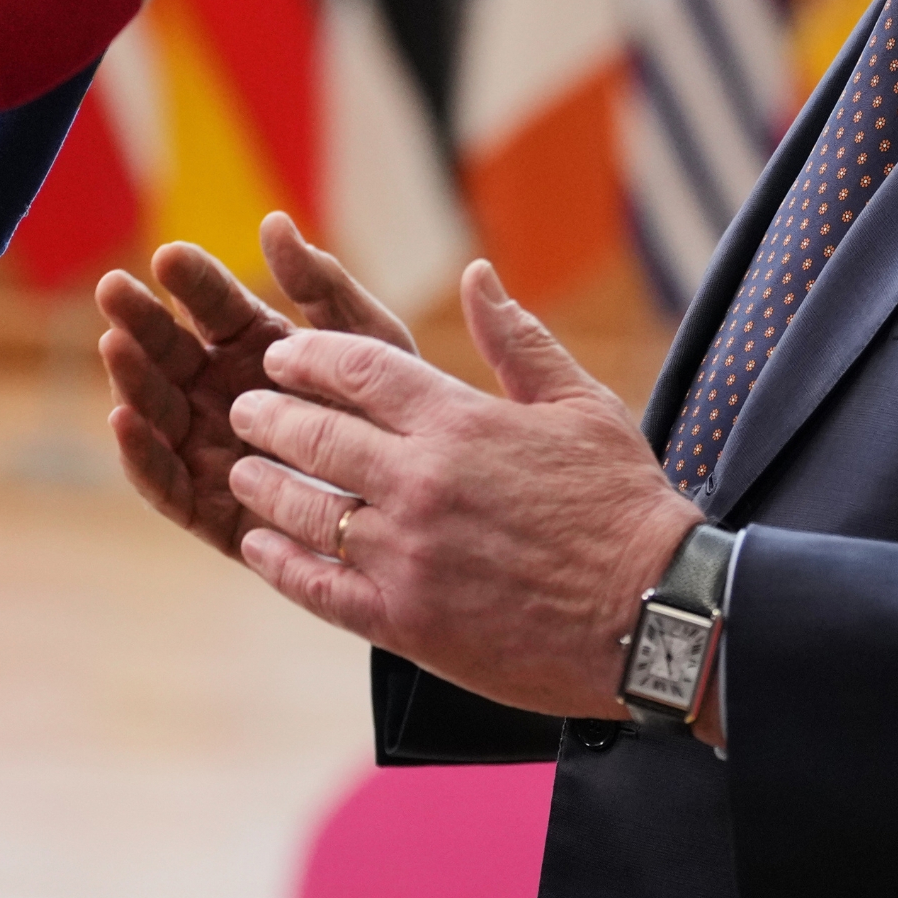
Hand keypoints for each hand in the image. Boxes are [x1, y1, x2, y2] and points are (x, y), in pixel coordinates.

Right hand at [98, 213, 415, 561]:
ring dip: (132, 379)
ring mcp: (209, 451)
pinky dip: (140, 454)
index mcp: (257, 348)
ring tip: (116, 346)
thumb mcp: (369, 346)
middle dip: (142, 322)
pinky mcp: (206, 510)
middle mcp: (222, 395)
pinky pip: (164, 484)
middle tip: (114, 289)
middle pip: (172, 354)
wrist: (417, 515)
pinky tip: (123, 420)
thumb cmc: (394, 418)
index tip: (170, 256)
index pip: (215, 306)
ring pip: (158, 411)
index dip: (192, 281)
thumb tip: (274, 222)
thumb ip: (323, 289)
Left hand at [223, 260, 703, 724]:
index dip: (308, 357)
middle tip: (244, 409)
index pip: (357, 369)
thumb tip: (477, 276)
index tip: (281, 356)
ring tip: (242, 473)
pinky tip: (258, 547)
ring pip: (304, 509)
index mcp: (460, 421)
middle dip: (268, 415)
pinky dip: (279, 564)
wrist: (655, 612)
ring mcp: (408, 554)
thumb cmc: (625, 503)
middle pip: (315, 434)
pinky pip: (318, 587)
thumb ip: (517, 339)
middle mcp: (421, 482)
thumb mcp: (580, 404)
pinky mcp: (406, 620)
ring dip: (263, 485)